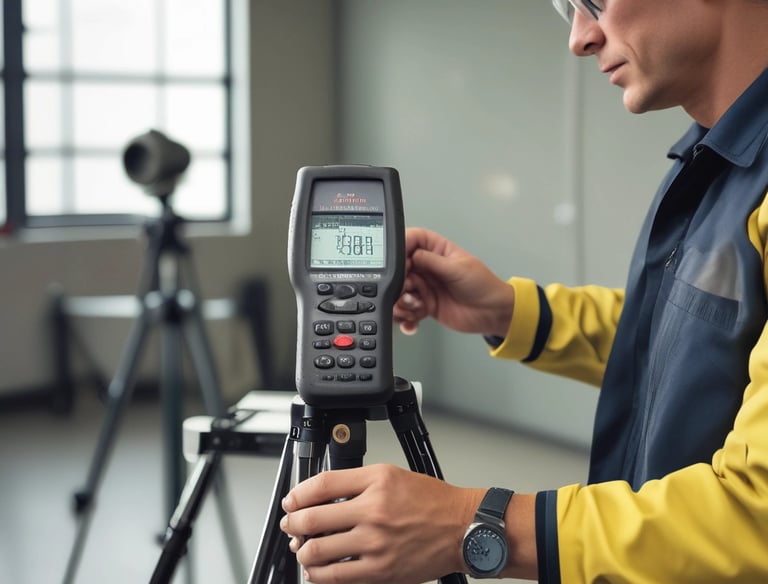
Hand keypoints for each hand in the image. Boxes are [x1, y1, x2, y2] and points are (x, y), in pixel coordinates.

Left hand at [280, 463, 484, 583]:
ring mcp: (376, 543)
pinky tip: (317, 571)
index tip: (292, 501)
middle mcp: (375, 511)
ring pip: (319, 551)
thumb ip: (357, 482)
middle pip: (314, 518)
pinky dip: (319, 575)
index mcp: (377, 481)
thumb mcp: (393, 475)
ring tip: (303, 550)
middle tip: (292, 525)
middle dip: (294, 524)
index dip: (298, 494)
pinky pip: (337, 576)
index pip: (322, 484)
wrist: (462, 528)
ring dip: (303, 552)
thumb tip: (321, 495)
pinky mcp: (380, 571)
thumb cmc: (432, 502)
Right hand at [394, 227, 514, 337]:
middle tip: (407, 291)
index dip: (401, 248)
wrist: (492, 313)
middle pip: (399, 268)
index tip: (398, 263)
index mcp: (437, 250)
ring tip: (415, 308)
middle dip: (398, 282)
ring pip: (399, 291)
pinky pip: (406, 310)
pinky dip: (405, 317)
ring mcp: (425, 286)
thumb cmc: (483, 286)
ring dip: (402, 302)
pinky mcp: (424, 305)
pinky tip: (413, 321)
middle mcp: (428, 267)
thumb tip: (410, 255)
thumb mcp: (457, 268)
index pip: (411, 240)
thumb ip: (431, 261)